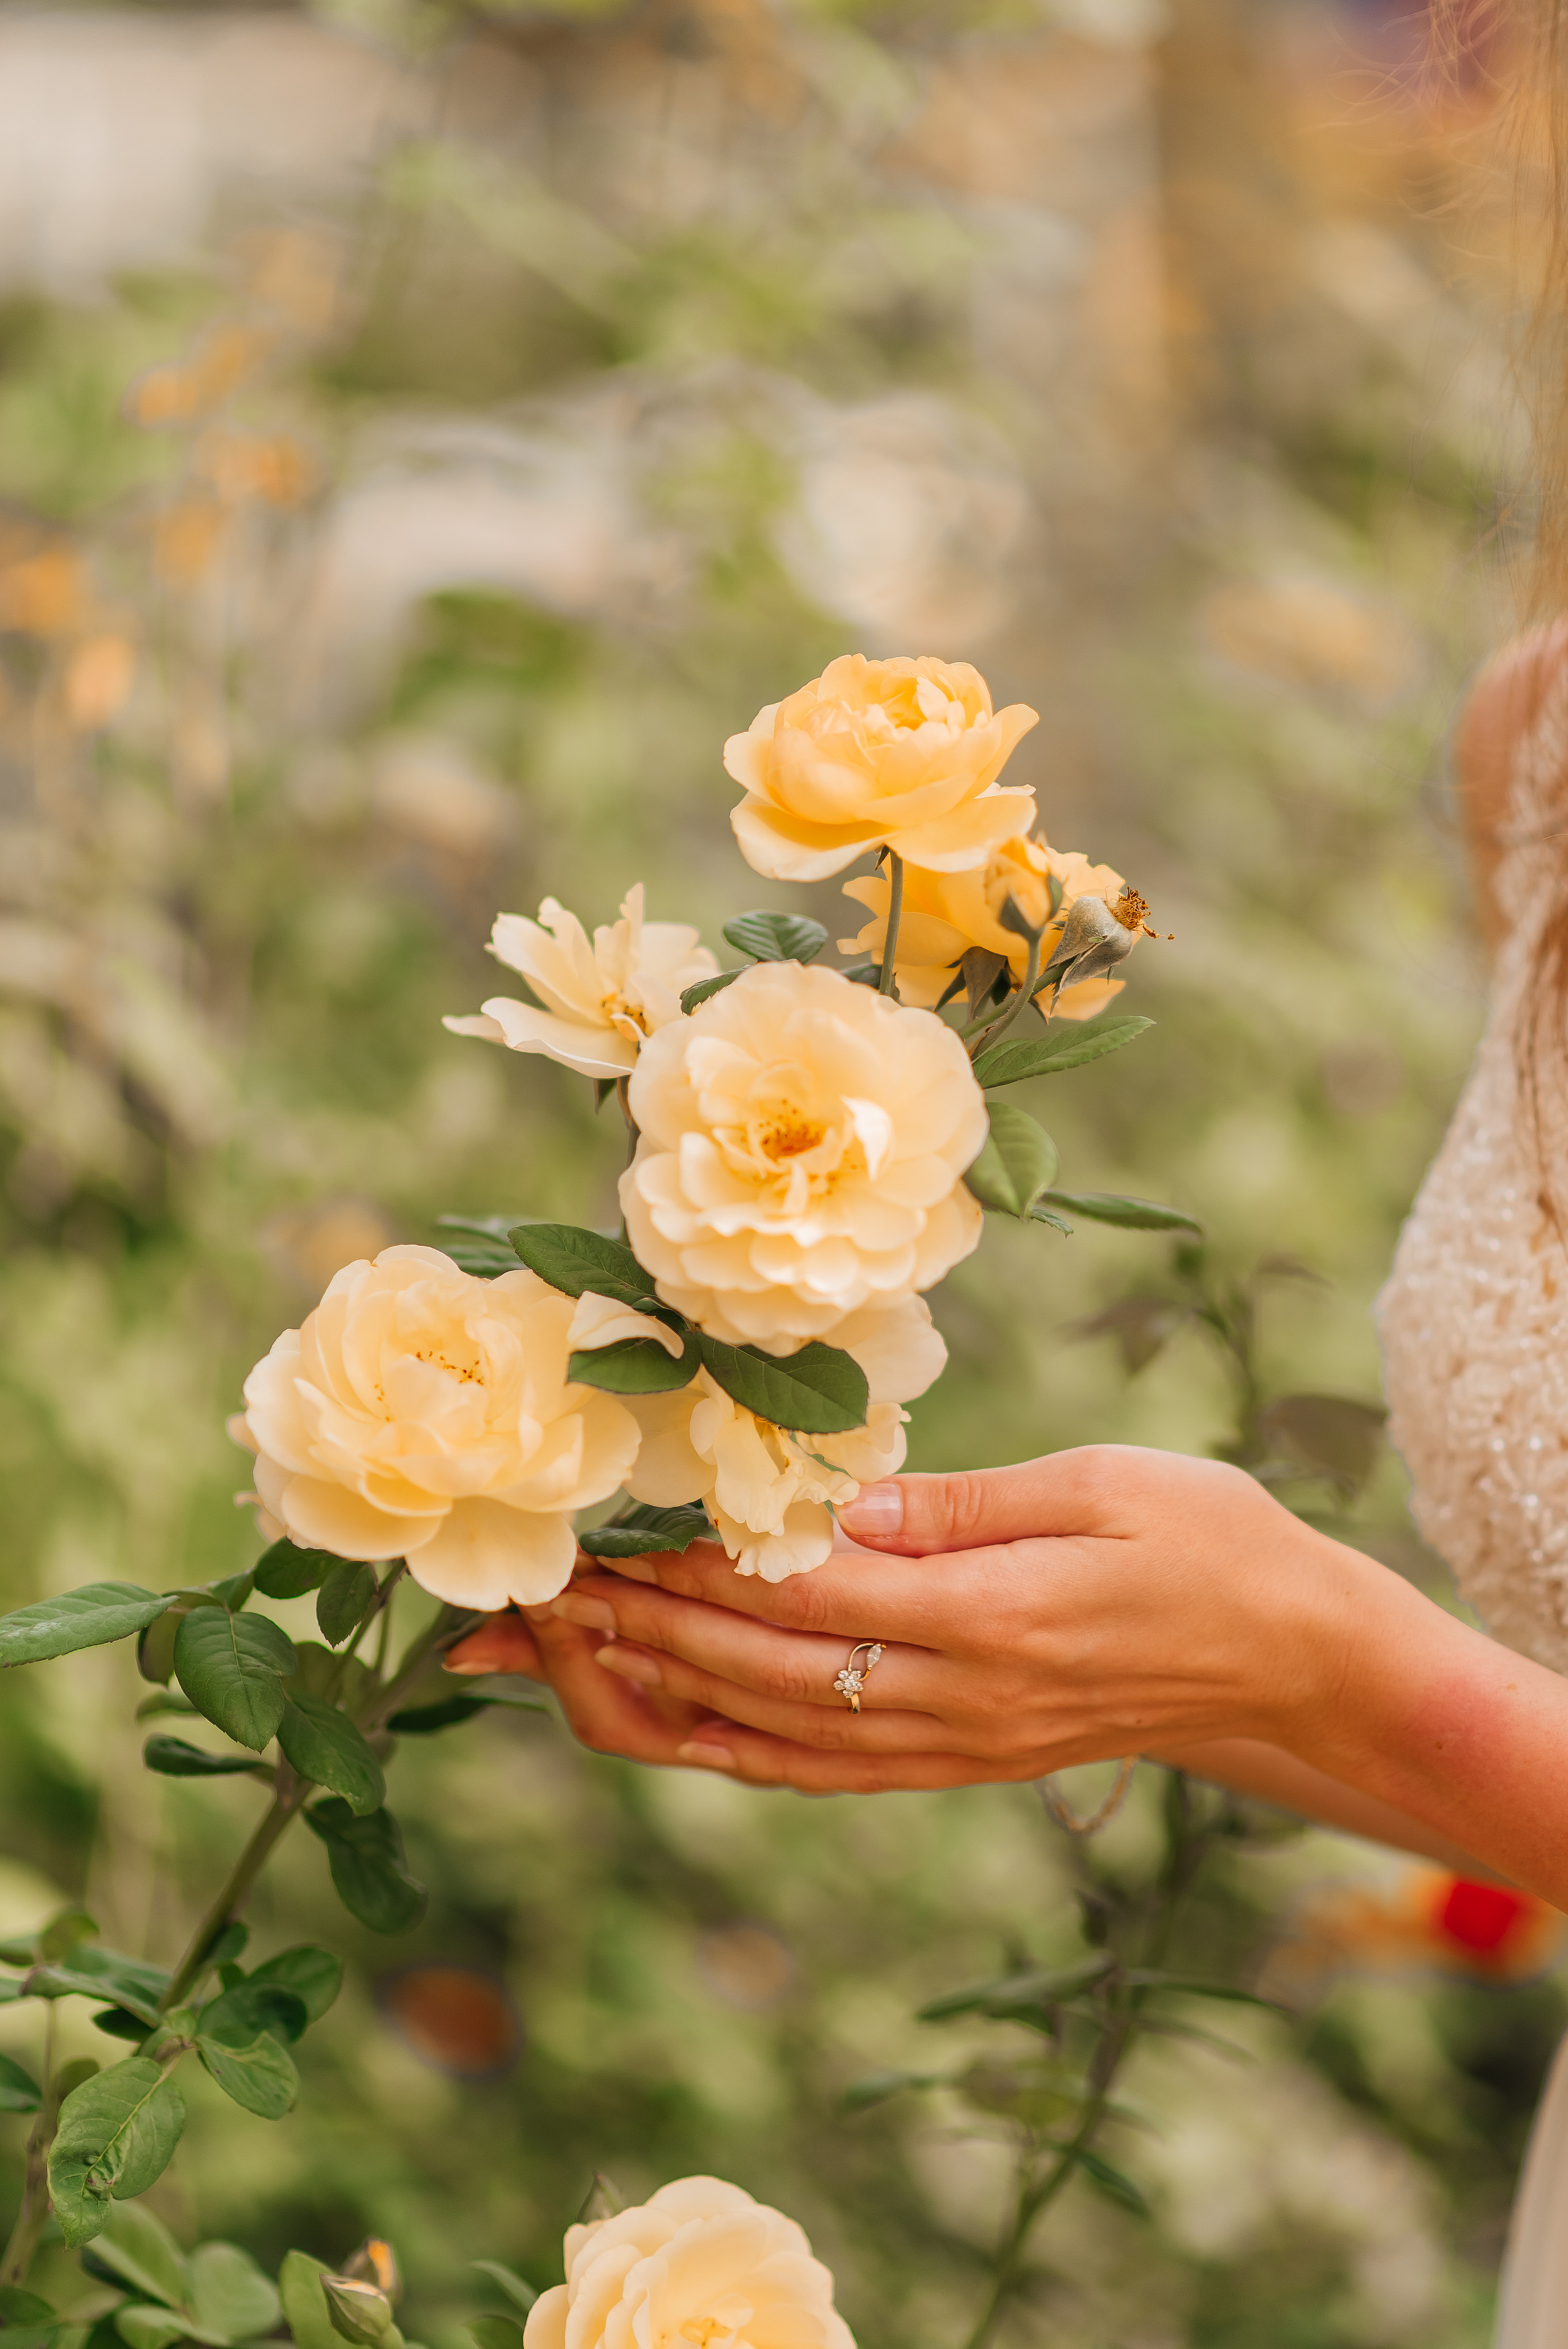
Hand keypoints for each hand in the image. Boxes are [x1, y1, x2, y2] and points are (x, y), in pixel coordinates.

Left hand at [487, 1446, 1420, 1790]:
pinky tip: (649, 1717)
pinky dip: (718, 1747)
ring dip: (646, 1696)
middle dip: (631, 1633)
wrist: (1289, 1666)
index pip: (804, 1595)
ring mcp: (950, 1747)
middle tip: (521, 1596)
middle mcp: (955, 1701)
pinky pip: (811, 1772)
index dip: (689, 1569)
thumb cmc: (1211, 1542)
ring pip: (764, 1737)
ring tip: (543, 1657)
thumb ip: (960, 1503)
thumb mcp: (1101, 1484)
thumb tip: (831, 1500)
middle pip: (757, 1675)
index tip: (594, 1536)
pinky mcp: (952, 1763)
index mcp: (991, 1618)